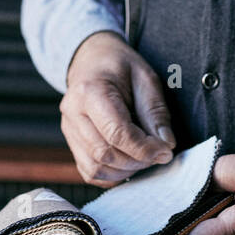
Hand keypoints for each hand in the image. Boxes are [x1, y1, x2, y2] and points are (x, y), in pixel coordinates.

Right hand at [60, 31, 176, 186]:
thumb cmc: (120, 66)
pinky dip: (111, 175)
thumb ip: (156, 112)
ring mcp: (68, 129)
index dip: (144, 148)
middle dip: (137, 160)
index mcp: (90, 90)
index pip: (116, 132)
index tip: (166, 151)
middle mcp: (73, 112)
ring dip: (125, 170)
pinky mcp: (71, 142)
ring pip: (95, 167)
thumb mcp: (145, 78)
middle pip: (105, 153)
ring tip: (144, 156)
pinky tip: (129, 163)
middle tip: (159, 152)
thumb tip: (165, 145)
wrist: (92, 59)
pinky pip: (89, 171)